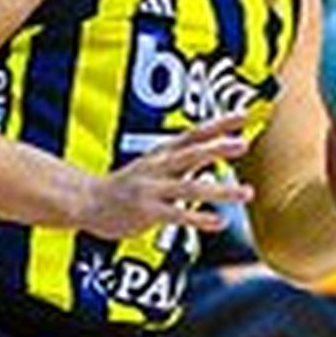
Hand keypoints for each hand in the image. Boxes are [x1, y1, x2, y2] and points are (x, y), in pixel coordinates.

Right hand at [73, 113, 252, 241]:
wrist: (89, 202)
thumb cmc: (129, 185)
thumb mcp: (156, 165)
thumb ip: (187, 160)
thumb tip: (218, 150)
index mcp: (163, 153)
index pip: (194, 133)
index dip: (219, 123)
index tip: (244, 114)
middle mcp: (158, 167)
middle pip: (191, 154)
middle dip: (218, 148)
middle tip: (243, 144)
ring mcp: (152, 189)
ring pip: (189, 188)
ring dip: (220, 190)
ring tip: (246, 192)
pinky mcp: (146, 212)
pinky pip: (176, 215)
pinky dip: (198, 218)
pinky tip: (218, 221)